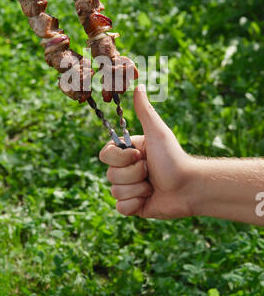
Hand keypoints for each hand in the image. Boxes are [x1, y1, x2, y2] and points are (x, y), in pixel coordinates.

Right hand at [99, 85, 195, 218]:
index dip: (121, 158)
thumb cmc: (174, 157)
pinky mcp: (133, 207)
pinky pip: (121, 209)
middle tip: (151, 171)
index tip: (140, 155)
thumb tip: (138, 86)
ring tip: (153, 186)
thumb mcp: (157, 133)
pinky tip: (150, 199)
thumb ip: (145, 111)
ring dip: (139, 189)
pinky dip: (136, 204)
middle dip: (135, 174)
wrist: (189, 186)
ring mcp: (129, 189)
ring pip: (116, 192)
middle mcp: (125, 170)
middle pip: (110, 176)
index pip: (105, 155)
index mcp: (127, 153)